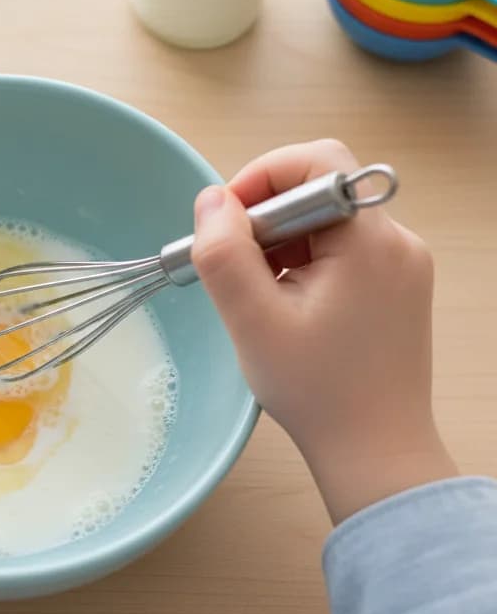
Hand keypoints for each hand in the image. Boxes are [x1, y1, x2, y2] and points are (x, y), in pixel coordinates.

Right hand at [190, 139, 456, 523]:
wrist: (375, 453)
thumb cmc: (318, 392)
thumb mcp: (252, 320)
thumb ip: (224, 252)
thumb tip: (211, 200)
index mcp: (371, 242)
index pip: (317, 161)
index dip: (262, 176)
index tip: (227, 221)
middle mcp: (397, 243)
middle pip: (318, 191)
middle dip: (265, 218)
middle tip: (236, 267)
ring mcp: (402, 265)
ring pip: (325, 221)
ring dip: (281, 243)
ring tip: (259, 296)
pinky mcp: (395, 286)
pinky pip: (340, 249)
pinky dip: (303, 262)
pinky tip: (285, 304)